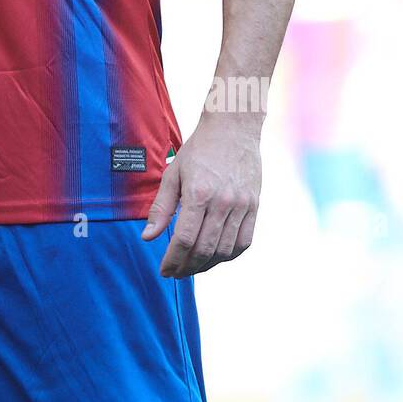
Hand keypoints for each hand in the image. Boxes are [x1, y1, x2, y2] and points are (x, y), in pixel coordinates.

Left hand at [141, 111, 261, 276]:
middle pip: (204, 250)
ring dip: (207, 265)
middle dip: (187, 267)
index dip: (172, 260)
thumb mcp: (173, 174)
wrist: (233, 128)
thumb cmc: (199, 149)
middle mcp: (222, 202)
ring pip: (224, 250)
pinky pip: (244, 242)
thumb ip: (161, 208)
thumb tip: (148, 237)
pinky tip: (215, 257)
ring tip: (192, 267)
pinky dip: (229, 255)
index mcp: (198, 193)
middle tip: (175, 273)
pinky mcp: (254, 206)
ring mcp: (241, 205)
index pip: (183, 240)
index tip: (164, 270)